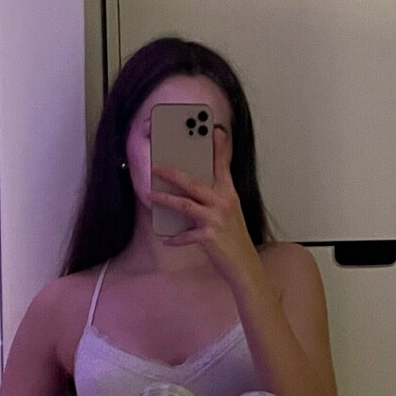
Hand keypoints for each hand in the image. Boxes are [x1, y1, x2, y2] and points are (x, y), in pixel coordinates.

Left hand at [150, 126, 260, 285]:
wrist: (245, 265)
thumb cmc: (234, 238)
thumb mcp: (229, 213)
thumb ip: (214, 198)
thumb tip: (192, 188)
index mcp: (229, 194)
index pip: (223, 166)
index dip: (219, 148)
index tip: (214, 130)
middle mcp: (224, 203)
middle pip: (194, 183)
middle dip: (173, 173)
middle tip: (156, 166)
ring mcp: (217, 219)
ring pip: (185, 204)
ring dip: (165, 200)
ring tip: (150, 195)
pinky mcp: (210, 236)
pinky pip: (186, 235)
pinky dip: (175, 238)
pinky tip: (166, 239)